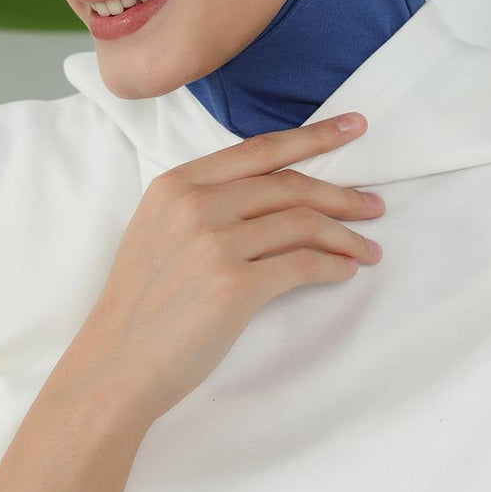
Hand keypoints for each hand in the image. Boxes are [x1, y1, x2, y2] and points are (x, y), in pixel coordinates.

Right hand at [76, 113, 384, 425]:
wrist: (115, 364)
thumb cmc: (141, 305)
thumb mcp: (159, 232)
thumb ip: (205, 204)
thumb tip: (273, 195)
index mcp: (176, 185)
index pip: (260, 150)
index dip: (314, 136)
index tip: (354, 127)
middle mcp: (196, 205)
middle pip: (289, 185)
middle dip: (342, 194)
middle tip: (374, 205)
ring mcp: (214, 244)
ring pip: (303, 223)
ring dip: (346, 236)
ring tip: (368, 249)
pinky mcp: (234, 286)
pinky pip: (303, 264)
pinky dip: (333, 266)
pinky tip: (345, 272)